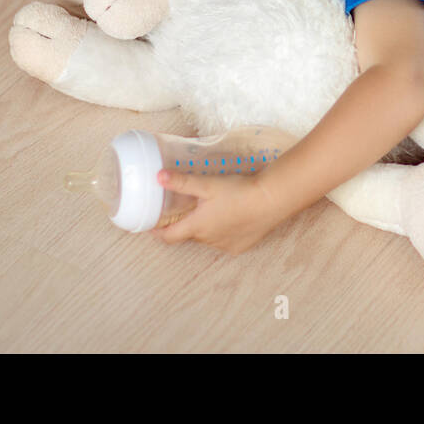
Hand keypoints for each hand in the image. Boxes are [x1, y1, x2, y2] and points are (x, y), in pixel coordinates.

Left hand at [150, 169, 282, 253]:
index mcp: (197, 227)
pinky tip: (230, 218)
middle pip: (189, 234)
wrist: (271, 200)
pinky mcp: (240, 246)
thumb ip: (182, 182)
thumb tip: (158, 176)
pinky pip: (224, 241)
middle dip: (186, 224)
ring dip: (205, 227)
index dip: (158, 233)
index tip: (152, 227)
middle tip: (186, 208)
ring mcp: (225, 246)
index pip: (169, 237)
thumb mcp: (208, 184)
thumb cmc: (239, 192)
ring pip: (208, 237)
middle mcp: (209, 240)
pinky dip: (222, 232)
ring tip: (212, 210)